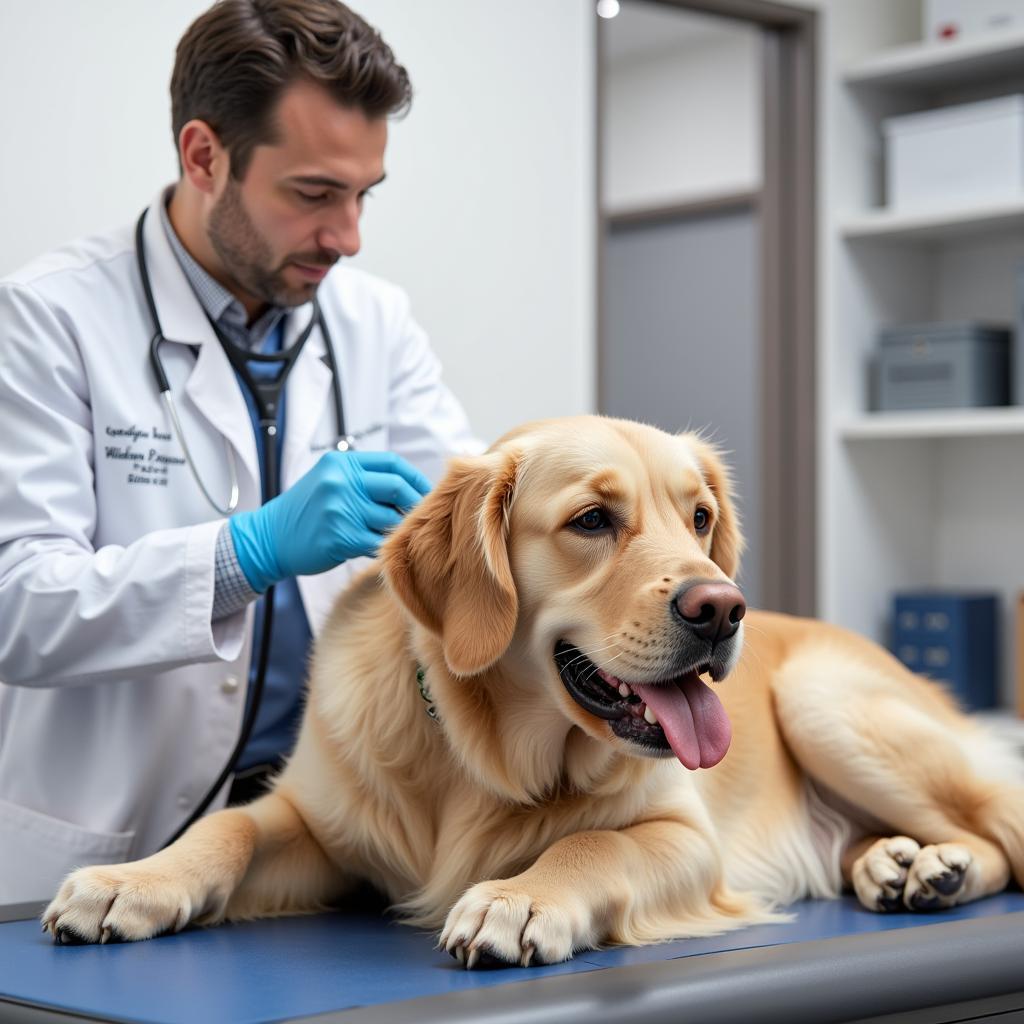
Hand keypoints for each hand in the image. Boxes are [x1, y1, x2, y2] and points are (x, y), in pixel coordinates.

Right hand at [228, 450, 430, 592]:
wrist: (269, 538)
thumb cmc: (305, 511)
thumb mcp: (329, 480)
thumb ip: (362, 478)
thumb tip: (409, 486)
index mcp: (341, 464)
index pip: (392, 463)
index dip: (415, 477)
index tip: (426, 492)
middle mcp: (341, 482)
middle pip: (396, 487)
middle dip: (415, 502)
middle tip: (423, 516)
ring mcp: (341, 510)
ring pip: (391, 518)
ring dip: (400, 529)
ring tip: (401, 534)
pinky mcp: (341, 537)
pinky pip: (378, 542)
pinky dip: (385, 547)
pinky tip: (385, 549)